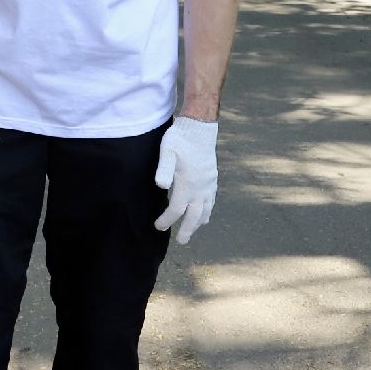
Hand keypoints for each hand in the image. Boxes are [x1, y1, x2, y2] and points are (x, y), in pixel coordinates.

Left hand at [153, 117, 218, 243]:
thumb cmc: (180, 139)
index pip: (177, 209)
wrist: (199, 127)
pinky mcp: (212, 178)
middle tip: (181, 241)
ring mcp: (208, 183)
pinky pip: (212, 200)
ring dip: (199, 222)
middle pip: (194, 215)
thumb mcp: (166, 151)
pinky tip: (206, 214)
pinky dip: (208, 210)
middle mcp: (200, 187)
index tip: (158, 226)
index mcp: (187, 183)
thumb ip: (164, 169)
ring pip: (206, 209)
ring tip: (193, 230)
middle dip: (187, 229)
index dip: (167, 220)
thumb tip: (160, 185)